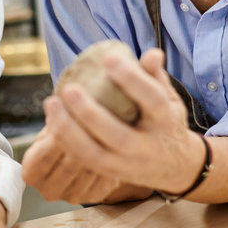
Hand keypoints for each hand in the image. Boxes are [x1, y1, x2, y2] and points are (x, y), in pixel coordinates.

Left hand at [24, 49, 203, 200]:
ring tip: (52, 104)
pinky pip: (85, 160)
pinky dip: (66, 142)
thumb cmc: (165, 120)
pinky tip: (52, 121)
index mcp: (167, 122)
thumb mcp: (169, 98)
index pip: (152, 100)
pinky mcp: (112, 173)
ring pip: (95, 154)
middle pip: (119, 136)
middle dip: (91, 114)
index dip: (131, 79)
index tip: (108, 58)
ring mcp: (129, 165)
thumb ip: (155, 76)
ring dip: (69, 131)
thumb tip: (152, 54)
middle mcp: (149, 148)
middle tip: (69, 89)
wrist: (175, 166)